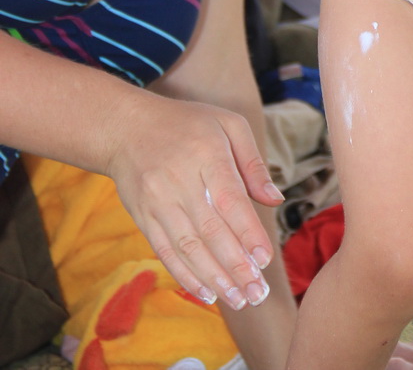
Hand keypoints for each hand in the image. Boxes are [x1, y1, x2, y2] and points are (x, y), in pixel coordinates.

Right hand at [104, 92, 283, 310]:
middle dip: (236, 267)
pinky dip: (185, 275)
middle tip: (257, 293)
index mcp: (207, 153)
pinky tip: (206, 293)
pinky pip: (165, 251)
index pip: (230, 199)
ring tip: (238, 300)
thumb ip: (252, 162)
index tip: (265, 259)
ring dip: (214, 278)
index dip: (247, 232)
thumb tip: (275, 200)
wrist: (126, 127)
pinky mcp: (142, 216)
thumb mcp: (227, 124)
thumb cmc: (187, 123)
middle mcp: (180, 179)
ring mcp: (158, 200)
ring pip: (188, 247)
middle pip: (210, 230)